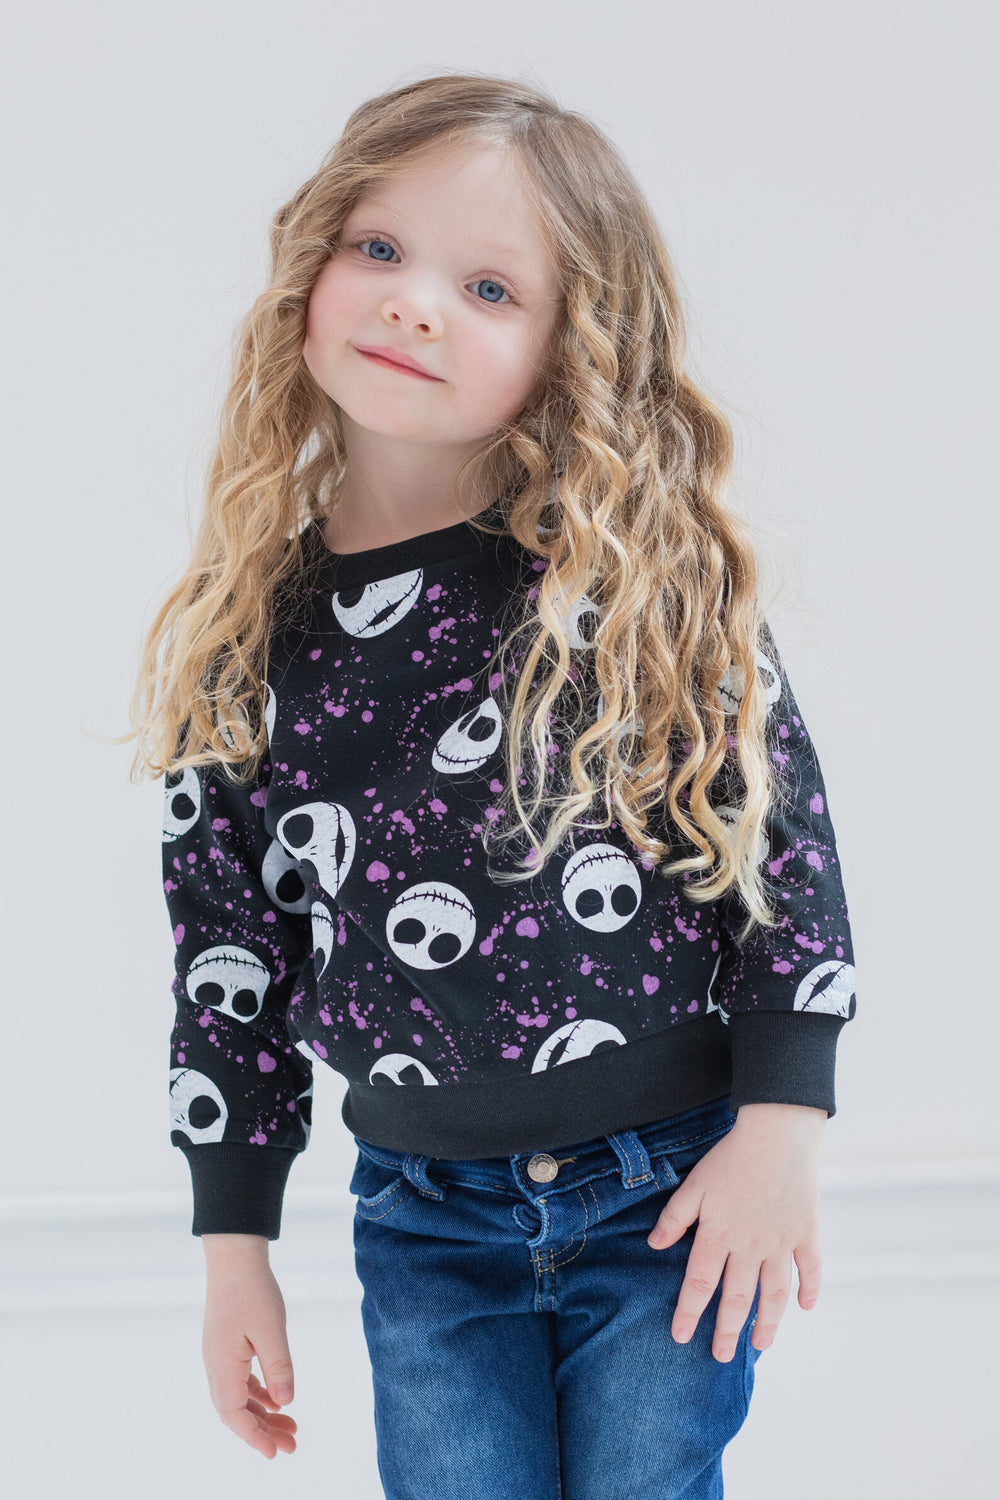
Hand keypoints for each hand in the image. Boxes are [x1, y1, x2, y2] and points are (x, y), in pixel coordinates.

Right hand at [201, 1235, 298, 1457]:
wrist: (234, 1257)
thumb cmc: (252, 1290)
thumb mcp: (271, 1328)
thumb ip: (279, 1366)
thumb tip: (285, 1402)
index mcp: (222, 1365)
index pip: (234, 1415)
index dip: (255, 1437)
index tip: (277, 1452)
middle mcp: (215, 1365)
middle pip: (236, 1411)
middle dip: (262, 1431)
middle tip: (292, 1445)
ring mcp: (219, 1356)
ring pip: (238, 1397)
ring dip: (262, 1414)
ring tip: (290, 1426)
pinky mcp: (227, 1346)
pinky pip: (240, 1380)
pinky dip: (258, 1394)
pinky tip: (276, 1399)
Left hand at [646, 1103, 826, 1362]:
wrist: (776, 1134)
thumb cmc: (731, 1156)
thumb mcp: (694, 1184)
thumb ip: (675, 1217)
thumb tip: (655, 1246)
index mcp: (718, 1234)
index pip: (700, 1284)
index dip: (690, 1312)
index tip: (681, 1336)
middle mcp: (750, 1246)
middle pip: (737, 1297)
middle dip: (727, 1330)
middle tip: (720, 1356)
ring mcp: (781, 1242)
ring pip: (774, 1293)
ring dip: (768, 1322)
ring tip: (760, 1346)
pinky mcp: (806, 1232)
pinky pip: (811, 1268)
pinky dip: (811, 1289)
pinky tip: (806, 1307)